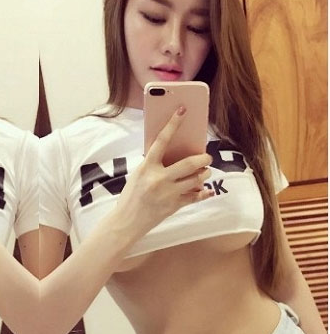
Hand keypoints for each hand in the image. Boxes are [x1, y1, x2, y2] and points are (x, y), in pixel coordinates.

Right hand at [115, 106, 213, 237]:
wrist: (126, 222)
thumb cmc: (130, 196)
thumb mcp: (138, 175)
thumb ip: (153, 164)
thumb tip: (173, 153)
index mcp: (147, 167)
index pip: (161, 140)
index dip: (173, 124)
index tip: (182, 111)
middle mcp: (159, 179)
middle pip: (190, 163)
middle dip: (203, 159)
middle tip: (206, 157)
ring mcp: (168, 193)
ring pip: (197, 179)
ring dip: (205, 174)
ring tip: (204, 172)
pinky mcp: (175, 206)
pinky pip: (196, 197)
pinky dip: (204, 193)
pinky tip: (207, 190)